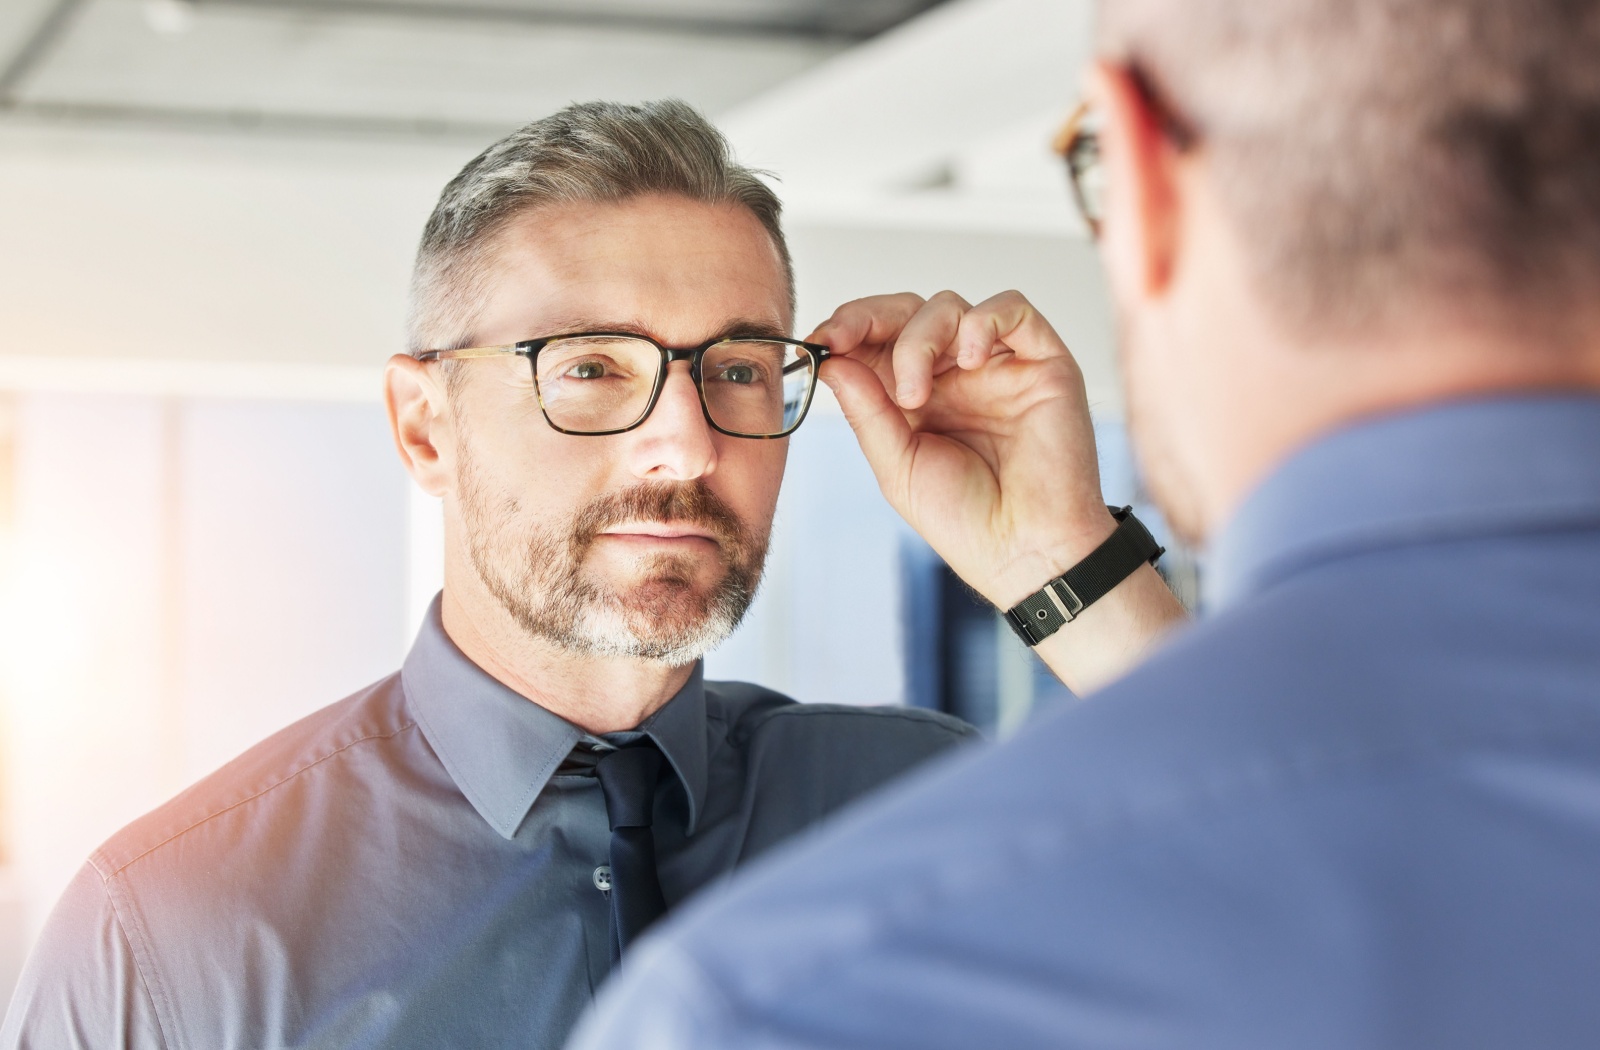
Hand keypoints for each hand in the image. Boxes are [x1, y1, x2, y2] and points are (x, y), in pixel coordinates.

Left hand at [812, 290, 1114, 606]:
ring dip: (918, 340)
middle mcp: (955, 375)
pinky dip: (982, 322)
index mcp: (917, 397)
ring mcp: (998, 365)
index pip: (877, 340)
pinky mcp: (1044, 361)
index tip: (817, 341)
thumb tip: (831, 359)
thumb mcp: (896, 465)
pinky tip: (969, 362)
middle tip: (843, 340)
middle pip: (908, 311)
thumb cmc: (965, 519)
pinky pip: (1013, 308)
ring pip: (949, 308)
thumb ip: (866, 410)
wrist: (1023, 551)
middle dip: (869, 318)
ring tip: (915, 395)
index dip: (846, 330)